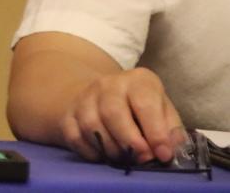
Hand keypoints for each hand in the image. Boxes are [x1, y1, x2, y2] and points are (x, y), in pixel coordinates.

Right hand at [60, 67, 183, 163]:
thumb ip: (171, 130)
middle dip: (129, 142)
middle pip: (113, 113)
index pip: (145, 103)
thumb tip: (168, 149)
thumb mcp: (164, 112)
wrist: (105, 96)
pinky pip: (74, 135)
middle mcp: (108, 83)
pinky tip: (103, 154)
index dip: (155, 132)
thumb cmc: (143, 109)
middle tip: (141, 159)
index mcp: (138, 80)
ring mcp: (84, 97)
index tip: (162, 154)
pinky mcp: (68, 112)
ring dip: (110, 148)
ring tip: (123, 157)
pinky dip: (89, 151)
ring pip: (91, 125)